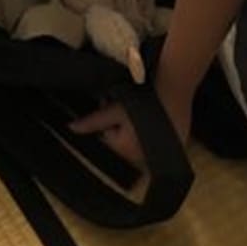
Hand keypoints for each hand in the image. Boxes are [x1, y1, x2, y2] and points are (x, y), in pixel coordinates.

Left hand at [70, 85, 191, 171]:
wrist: (174, 87)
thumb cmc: (141, 98)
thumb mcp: (114, 109)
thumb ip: (92, 122)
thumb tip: (70, 128)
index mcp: (126, 150)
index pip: (108, 136)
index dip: (109, 118)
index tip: (115, 103)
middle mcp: (143, 158)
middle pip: (124, 141)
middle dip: (122, 126)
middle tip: (128, 104)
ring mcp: (162, 153)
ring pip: (140, 141)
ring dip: (137, 129)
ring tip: (143, 108)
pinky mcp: (176, 144)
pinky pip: (160, 141)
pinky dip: (156, 132)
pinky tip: (158, 115)